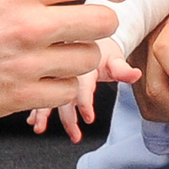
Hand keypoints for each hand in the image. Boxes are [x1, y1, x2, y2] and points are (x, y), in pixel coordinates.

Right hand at [0, 0, 125, 126]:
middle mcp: (28, 25)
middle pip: (101, 21)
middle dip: (103, 22)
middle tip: (91, 24)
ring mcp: (26, 63)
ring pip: (88, 59)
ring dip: (81, 56)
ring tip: (62, 52)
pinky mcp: (21, 97)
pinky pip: (67, 90)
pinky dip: (63, 84)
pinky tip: (47, 77)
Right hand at [27, 43, 141, 142]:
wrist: (85, 34)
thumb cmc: (101, 49)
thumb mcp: (113, 58)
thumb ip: (122, 69)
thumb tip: (136, 74)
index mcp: (82, 65)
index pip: (82, 86)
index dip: (85, 102)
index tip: (89, 118)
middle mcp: (65, 70)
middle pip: (64, 94)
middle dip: (68, 117)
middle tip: (75, 135)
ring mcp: (54, 75)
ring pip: (46, 94)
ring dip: (42, 113)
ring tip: (39, 128)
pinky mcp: (48, 79)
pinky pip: (38, 93)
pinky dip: (34, 107)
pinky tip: (32, 120)